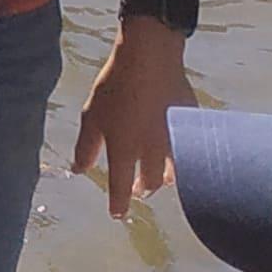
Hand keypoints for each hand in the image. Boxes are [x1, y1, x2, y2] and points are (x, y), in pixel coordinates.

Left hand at [71, 22, 189, 215]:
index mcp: (125, 150)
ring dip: (166, 178)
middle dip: (143, 190)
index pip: (122, 187)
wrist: (150, 57)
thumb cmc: (116, 86)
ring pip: (174, 170)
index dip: (119, 204)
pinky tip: (181, 152)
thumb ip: (86, 147)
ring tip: (160, 179)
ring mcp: (176, 138)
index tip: (117, 214)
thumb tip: (80, 169)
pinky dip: (184, 156)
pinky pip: (190, 148)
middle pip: (151, 181)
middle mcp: (153, 150)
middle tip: (137, 191)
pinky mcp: (192, 123)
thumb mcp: (91, 116)